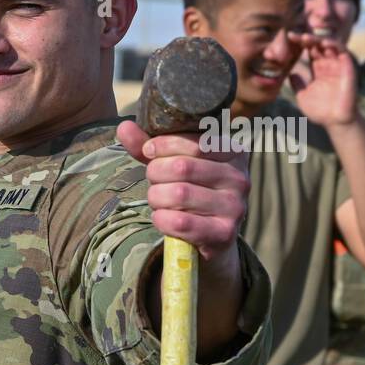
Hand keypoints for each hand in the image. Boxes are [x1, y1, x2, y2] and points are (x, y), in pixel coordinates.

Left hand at [117, 120, 248, 263]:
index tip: (149, 151)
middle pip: (182, 167)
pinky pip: (180, 222)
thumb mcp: (173, 165)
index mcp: (234, 152)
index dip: (163, 146)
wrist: (211, 237)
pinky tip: (162, 218)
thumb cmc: (191, 192)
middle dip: (156, 174)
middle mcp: (239, 178)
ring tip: (159, 201)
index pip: (194, 142)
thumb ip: (151, 147)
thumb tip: (125, 126)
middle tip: (153, 181)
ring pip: (178, 194)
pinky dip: (161, 219)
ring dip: (157, 198)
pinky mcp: (224, 233)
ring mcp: (234, 207)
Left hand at [288, 32, 358, 126]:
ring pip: (330, 46)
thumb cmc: (320, 110)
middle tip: (293, 35)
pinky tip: (324, 43)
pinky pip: (343, 52)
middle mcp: (329, 64)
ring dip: (318, 40)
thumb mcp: (303, 96)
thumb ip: (297, 84)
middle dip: (306, 39)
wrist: (335, 121)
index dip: (300, 45)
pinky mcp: (348, 68)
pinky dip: (334, 45)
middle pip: (318, 46)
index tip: (287, 39)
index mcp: (318, 69)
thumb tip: (290, 74)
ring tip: (305, 38)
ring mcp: (338, 65)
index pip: (309, 51)